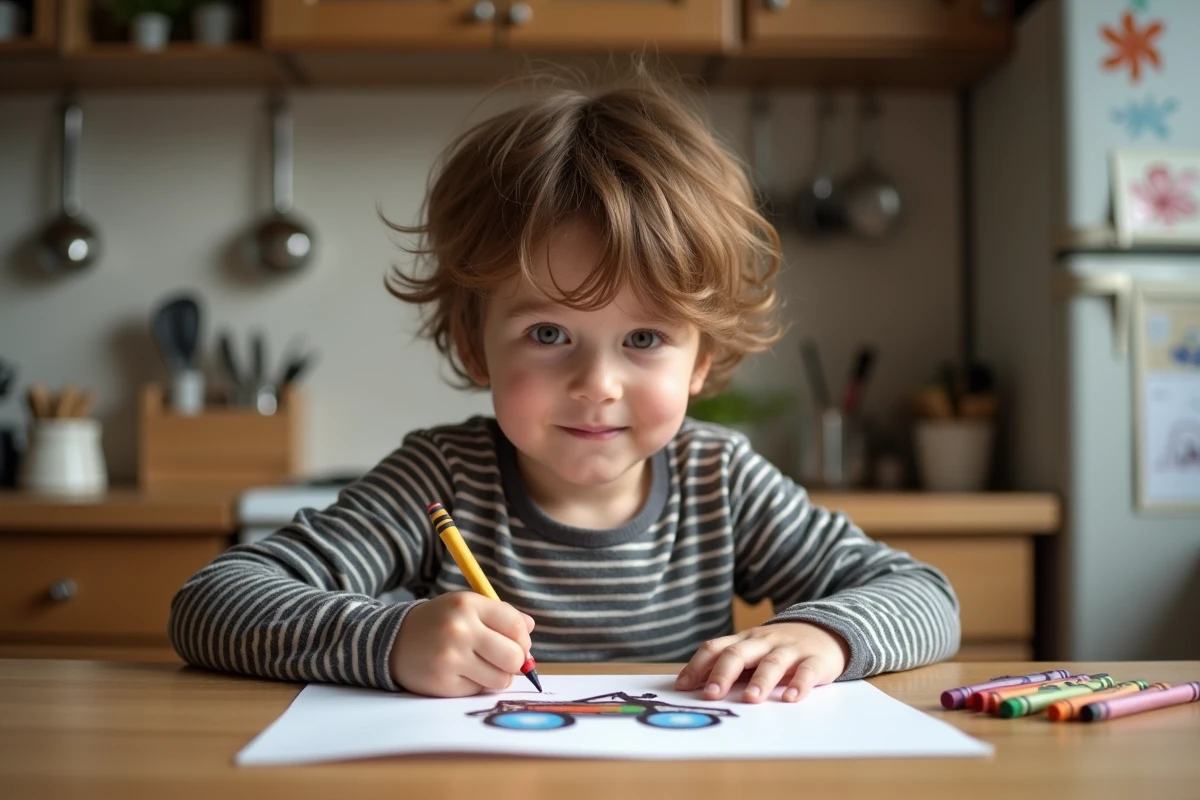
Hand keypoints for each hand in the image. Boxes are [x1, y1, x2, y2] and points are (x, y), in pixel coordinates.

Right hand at [389, 591, 534, 696]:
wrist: (393, 641)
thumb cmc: (440, 623)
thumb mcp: (466, 607)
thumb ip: (501, 615)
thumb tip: (531, 629)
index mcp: (468, 605)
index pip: (517, 626)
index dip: (524, 640)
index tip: (519, 645)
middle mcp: (459, 630)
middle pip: (514, 657)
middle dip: (515, 662)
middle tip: (504, 660)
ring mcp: (450, 658)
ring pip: (501, 679)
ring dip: (497, 676)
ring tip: (481, 666)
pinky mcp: (443, 683)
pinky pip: (478, 691)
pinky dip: (476, 685)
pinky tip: (460, 673)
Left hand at [675, 622, 849, 702]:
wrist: (824, 631)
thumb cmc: (779, 648)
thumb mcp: (753, 652)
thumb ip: (729, 667)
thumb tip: (695, 689)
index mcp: (744, 641)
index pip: (715, 648)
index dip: (697, 666)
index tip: (683, 687)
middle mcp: (763, 642)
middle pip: (739, 653)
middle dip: (723, 673)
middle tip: (711, 694)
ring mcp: (790, 649)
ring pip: (772, 662)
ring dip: (760, 680)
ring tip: (750, 699)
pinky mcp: (815, 660)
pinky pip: (807, 672)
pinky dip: (799, 685)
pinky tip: (791, 698)